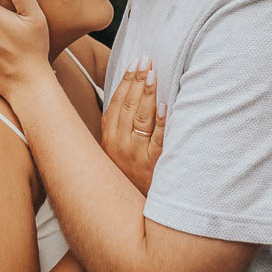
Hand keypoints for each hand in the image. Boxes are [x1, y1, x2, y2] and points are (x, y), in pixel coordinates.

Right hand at [101, 60, 165, 195]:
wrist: (135, 211)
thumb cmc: (127, 172)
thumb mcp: (115, 148)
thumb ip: (120, 122)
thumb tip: (131, 91)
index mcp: (108, 136)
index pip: (116, 102)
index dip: (125, 80)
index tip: (134, 62)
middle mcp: (119, 144)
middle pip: (128, 106)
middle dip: (138, 80)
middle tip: (147, 60)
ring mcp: (136, 154)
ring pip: (141, 119)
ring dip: (147, 94)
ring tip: (153, 74)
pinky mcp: (153, 165)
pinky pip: (157, 140)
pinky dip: (159, 121)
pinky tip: (163, 106)